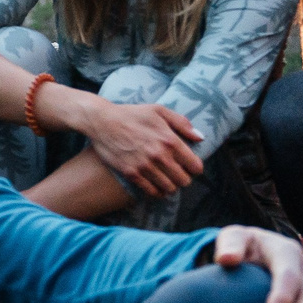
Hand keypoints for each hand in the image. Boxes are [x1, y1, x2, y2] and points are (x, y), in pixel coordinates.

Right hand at [71, 95, 205, 198]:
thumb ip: (182, 123)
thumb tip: (200, 138)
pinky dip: (157, 192)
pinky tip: (156, 185)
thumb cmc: (131, 114)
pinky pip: (151, 192)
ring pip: (169, 188)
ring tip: (167, 180)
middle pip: (184, 181)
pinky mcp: (131, 173)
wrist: (102, 120)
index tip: (190, 166)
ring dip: (171, 186)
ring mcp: (145, 166)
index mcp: (170, 140)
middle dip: (184, 178)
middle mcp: (159, 155)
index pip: (195, 166)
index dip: (195, 168)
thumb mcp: (159, 110)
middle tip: (177, 173)